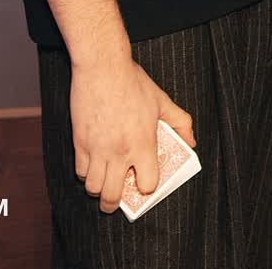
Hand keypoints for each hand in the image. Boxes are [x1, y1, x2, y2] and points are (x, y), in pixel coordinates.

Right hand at [68, 53, 194, 212]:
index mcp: (143, 144)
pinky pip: (79, 171)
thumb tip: (191, 142)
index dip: (147, 186)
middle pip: (112, 196)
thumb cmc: (133, 83)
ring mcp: (97, 149)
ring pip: (93, 187)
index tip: (146, 182)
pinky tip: (93, 166)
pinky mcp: (79, 143)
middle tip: (116, 201)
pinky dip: (85, 174)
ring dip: (99, 189)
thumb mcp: (162, 101)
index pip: (146, 184)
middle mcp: (119, 151)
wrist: (102, 68)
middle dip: (114, 204)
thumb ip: (181, 123)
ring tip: (104, 183)